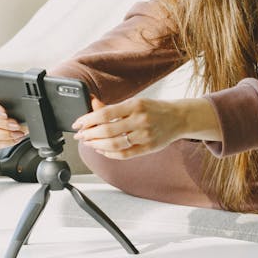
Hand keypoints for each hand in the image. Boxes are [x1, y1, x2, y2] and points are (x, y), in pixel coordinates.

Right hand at [0, 87, 27, 148]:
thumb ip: (18, 103)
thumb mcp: (19, 101)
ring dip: (4, 135)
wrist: (24, 117)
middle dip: (3, 124)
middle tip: (15, 125)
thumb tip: (24, 113)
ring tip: (17, 133)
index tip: (4, 114)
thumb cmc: (19, 106)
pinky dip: (7, 142)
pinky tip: (16, 138)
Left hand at [73, 97, 220, 159]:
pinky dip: (110, 153)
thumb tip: (91, 104)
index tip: (77, 123)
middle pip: (107, 130)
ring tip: (89, 143)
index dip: (88, 120)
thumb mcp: (134, 102)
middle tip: (80, 135)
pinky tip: (102, 150)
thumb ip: (112, 107)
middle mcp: (140, 120)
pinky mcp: (148, 147)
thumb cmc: (154, 109)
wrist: (179, 118)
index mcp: (135, 105)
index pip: (105, 113)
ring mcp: (145, 135)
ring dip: (97, 145)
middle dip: (89, 134)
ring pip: (114, 144)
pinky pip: (124, 154)